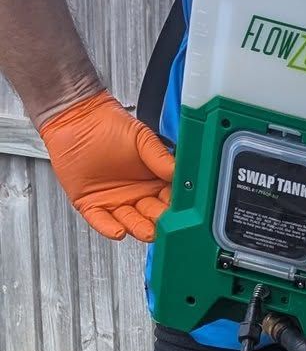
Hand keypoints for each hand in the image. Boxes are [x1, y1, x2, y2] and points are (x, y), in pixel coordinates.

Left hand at [39, 90, 173, 241]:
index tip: (182, 212)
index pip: (169, 199)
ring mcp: (114, 201)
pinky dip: (109, 228)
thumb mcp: (142, 138)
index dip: (176, 207)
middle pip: (152, 216)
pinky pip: (101, 221)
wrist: (77, 119)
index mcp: (153, 181)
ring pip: (130, 222)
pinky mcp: (91, 205)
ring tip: (148, 231)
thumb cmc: (108, 124)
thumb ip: (160, 157)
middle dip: (160, 223)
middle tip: (167, 225)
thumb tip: (178, 172)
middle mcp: (136, 194)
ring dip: (140, 229)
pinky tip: (118, 231)